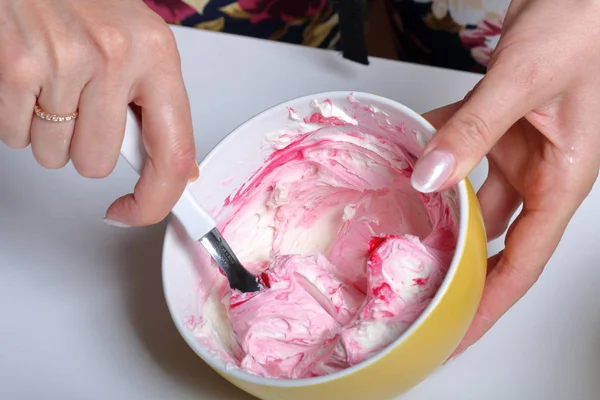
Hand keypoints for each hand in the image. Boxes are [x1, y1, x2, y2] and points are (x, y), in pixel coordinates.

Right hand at [0, 0, 197, 225]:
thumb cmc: (88, 2)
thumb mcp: (141, 44)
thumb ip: (159, 107)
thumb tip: (180, 171)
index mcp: (156, 55)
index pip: (173, 153)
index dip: (156, 199)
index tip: (137, 212)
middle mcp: (114, 57)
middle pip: (95, 163)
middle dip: (84, 148)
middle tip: (81, 108)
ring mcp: (62, 62)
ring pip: (53, 155)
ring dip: (51, 135)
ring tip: (54, 87)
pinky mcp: (15, 67)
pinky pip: (16, 136)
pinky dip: (20, 121)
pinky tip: (30, 83)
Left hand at [411, 0, 599, 356]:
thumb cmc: (582, 25)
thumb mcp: (525, 81)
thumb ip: (475, 129)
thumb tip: (431, 177)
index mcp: (562, 178)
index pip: (525, 260)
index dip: (492, 302)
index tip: (460, 331)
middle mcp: (540, 171)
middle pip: (496, 239)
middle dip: (461, 269)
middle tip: (419, 293)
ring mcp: (517, 147)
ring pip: (472, 197)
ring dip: (438, 212)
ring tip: (399, 237)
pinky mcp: (498, 124)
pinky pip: (459, 148)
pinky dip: (432, 153)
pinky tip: (405, 159)